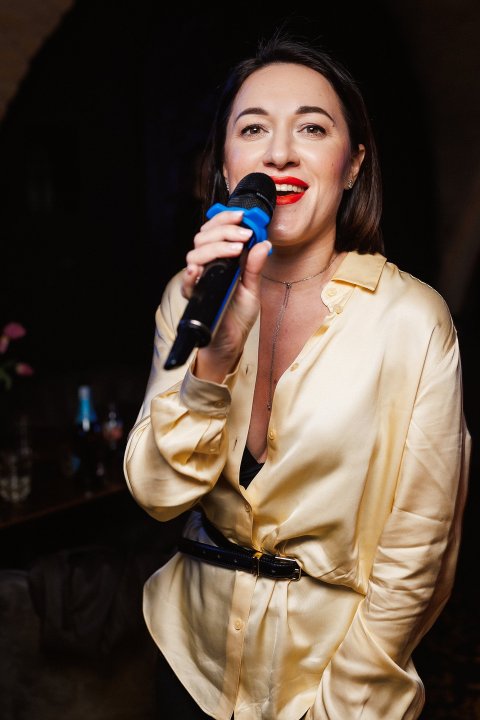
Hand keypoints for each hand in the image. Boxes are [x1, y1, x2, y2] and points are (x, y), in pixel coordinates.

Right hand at [182, 209, 271, 381]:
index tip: (243, 216)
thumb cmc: (237, 315)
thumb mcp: (252, 288)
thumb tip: (264, 243)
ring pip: (194, 255)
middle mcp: (206, 268)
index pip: (214, 231)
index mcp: (219, 260)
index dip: (225, 220)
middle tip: (244, 235)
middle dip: (224, 231)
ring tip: (236, 250)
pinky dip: (190, 275)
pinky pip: (187, 284)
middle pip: (202, 238)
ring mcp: (199, 282)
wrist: (230, 342)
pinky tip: (199, 269)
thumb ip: (255, 266)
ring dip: (215, 247)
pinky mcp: (195, 299)